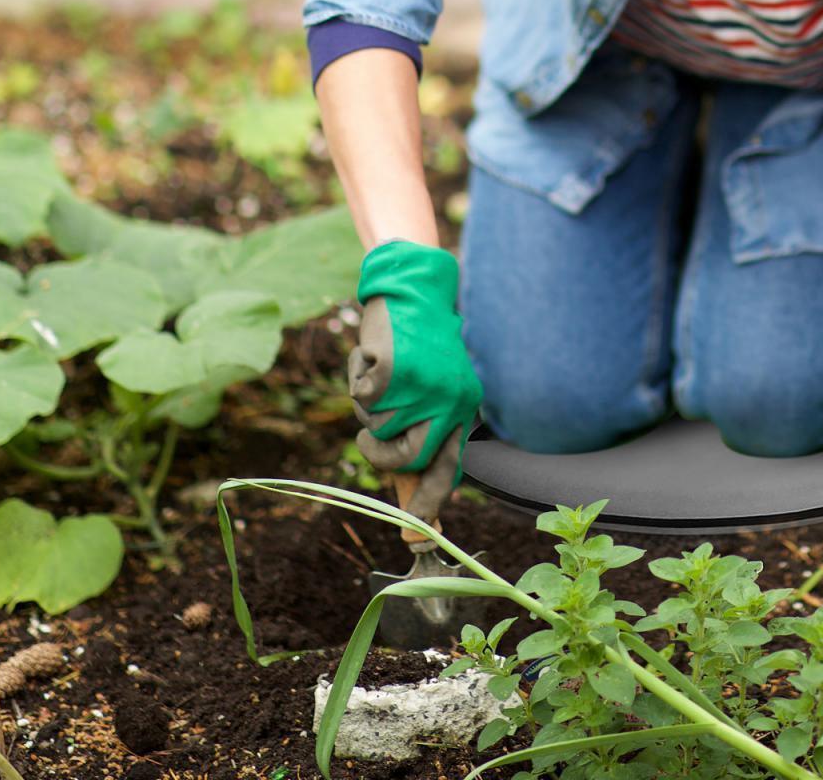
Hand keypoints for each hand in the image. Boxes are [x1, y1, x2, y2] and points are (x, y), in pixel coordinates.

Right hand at [349, 240, 482, 527]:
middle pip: (407, 459)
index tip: (415, 535)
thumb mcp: (436, 386)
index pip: (447, 469)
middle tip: (365, 439)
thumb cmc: (422, 341)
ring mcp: (421, 388)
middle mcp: (449, 402)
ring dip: (368, 405)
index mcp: (464, 408)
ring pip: (378, 427)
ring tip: (383, 370)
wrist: (416, 287)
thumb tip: (410, 494)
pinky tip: (375, 352)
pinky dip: (358, 374)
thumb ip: (425, 432)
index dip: (428, 504)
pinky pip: (361, 396)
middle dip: (381, 457)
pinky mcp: (394, 373)